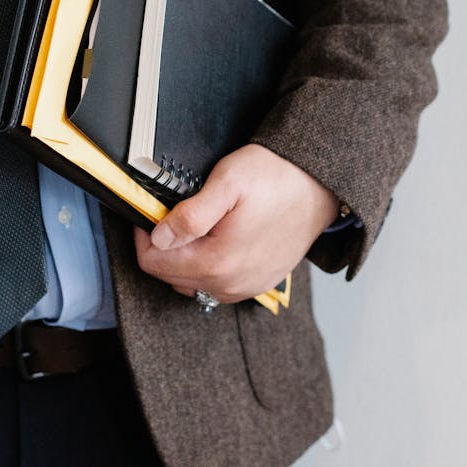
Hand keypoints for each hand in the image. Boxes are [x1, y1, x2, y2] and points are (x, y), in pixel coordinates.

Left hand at [134, 144, 339, 302]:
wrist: (320, 185)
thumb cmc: (277, 178)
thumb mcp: (227, 184)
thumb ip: (189, 215)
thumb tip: (158, 237)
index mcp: (217, 263)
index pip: (153, 263)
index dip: (146, 234)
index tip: (154, 212)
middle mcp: (230, 285)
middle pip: (170, 276)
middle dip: (166, 246)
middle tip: (177, 213)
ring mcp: (246, 288)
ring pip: (192, 282)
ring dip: (186, 257)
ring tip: (200, 225)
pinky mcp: (258, 284)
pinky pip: (217, 284)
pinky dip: (208, 265)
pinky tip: (218, 239)